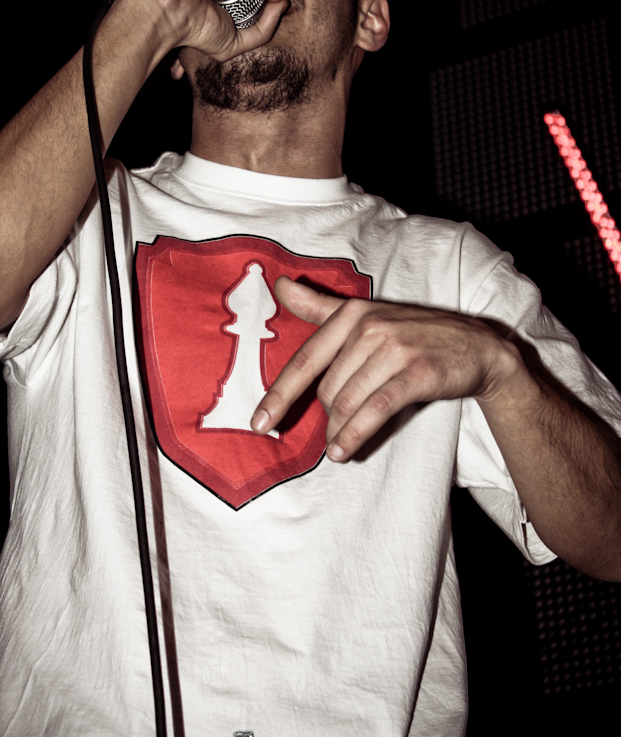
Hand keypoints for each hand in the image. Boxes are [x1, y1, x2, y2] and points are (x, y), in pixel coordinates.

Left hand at [251, 276, 522, 461]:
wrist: (477, 347)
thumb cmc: (415, 333)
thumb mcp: (369, 314)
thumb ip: (321, 306)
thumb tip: (279, 285)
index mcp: (353, 314)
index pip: (306, 360)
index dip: (280, 394)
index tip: (259, 423)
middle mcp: (371, 328)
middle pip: (327, 389)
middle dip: (326, 417)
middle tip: (333, 433)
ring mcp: (395, 349)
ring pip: (348, 402)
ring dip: (338, 433)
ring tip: (338, 449)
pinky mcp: (417, 373)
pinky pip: (375, 410)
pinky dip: (355, 435)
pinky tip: (346, 451)